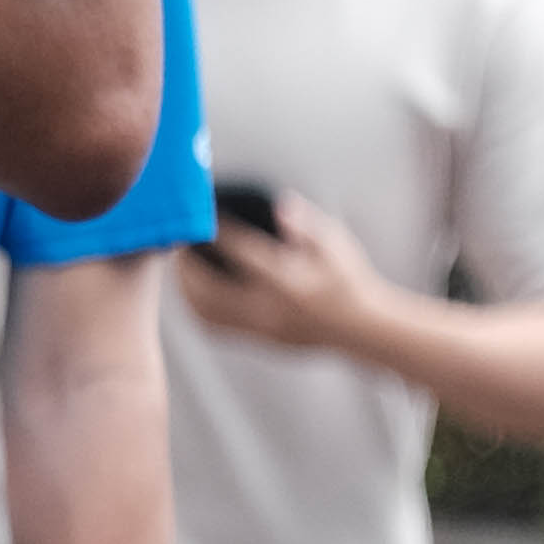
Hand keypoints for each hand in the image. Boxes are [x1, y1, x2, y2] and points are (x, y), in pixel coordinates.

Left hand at [183, 189, 407, 366]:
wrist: (362, 328)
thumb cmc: (350, 279)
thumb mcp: (336, 244)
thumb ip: (306, 224)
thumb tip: (280, 204)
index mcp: (288, 282)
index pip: (241, 253)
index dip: (217, 232)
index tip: (201, 214)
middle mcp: (269, 309)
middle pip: (209, 290)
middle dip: (189, 265)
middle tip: (181, 241)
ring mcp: (262, 328)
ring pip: (206, 312)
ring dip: (187, 287)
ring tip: (182, 263)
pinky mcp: (259, 339)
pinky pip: (215, 327)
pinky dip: (197, 306)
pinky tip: (194, 288)